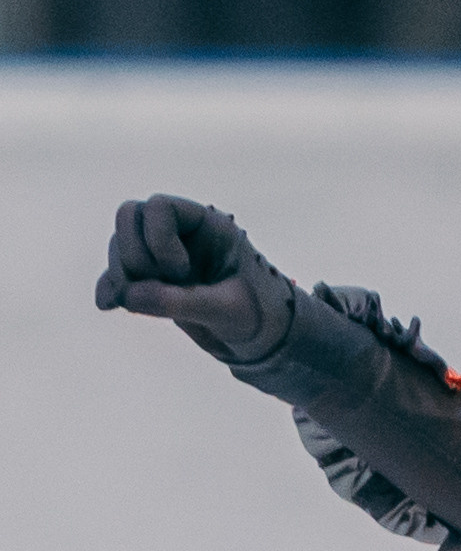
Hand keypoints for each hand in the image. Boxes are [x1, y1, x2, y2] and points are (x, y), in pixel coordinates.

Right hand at [95, 195, 294, 363]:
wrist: (263, 342)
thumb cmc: (259, 317)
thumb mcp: (227, 311)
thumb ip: (182, 302)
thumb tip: (128, 296)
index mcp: (208, 225)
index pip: (160, 207)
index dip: (158, 239)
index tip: (181, 273)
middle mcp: (182, 234)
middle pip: (130, 217)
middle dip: (132, 252)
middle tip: (154, 286)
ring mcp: (163, 255)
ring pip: (120, 244)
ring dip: (121, 272)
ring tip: (138, 304)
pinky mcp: (153, 282)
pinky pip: (119, 275)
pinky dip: (110, 289)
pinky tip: (107, 305)